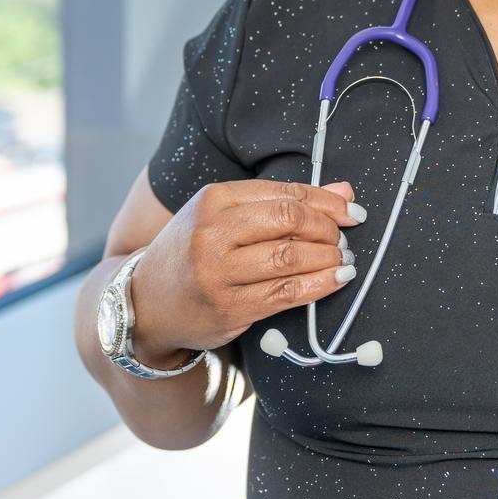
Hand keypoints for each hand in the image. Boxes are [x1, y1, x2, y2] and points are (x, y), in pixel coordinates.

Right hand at [128, 179, 364, 362]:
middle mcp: (212, 233)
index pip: (284, 193)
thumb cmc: (192, 252)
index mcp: (213, 199)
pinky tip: (337, 279)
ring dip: (328, 257)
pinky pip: (286, 293)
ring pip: (290, 257)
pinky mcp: (229, 307)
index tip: (351, 211)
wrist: (146, 302)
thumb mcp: (225, 216)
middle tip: (343, 237)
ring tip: (343, 258)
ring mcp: (218, 272)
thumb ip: (283, 201)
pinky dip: (320, 285)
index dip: (326, 202)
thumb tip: (344, 190)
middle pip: (289, 220)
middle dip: (327, 228)